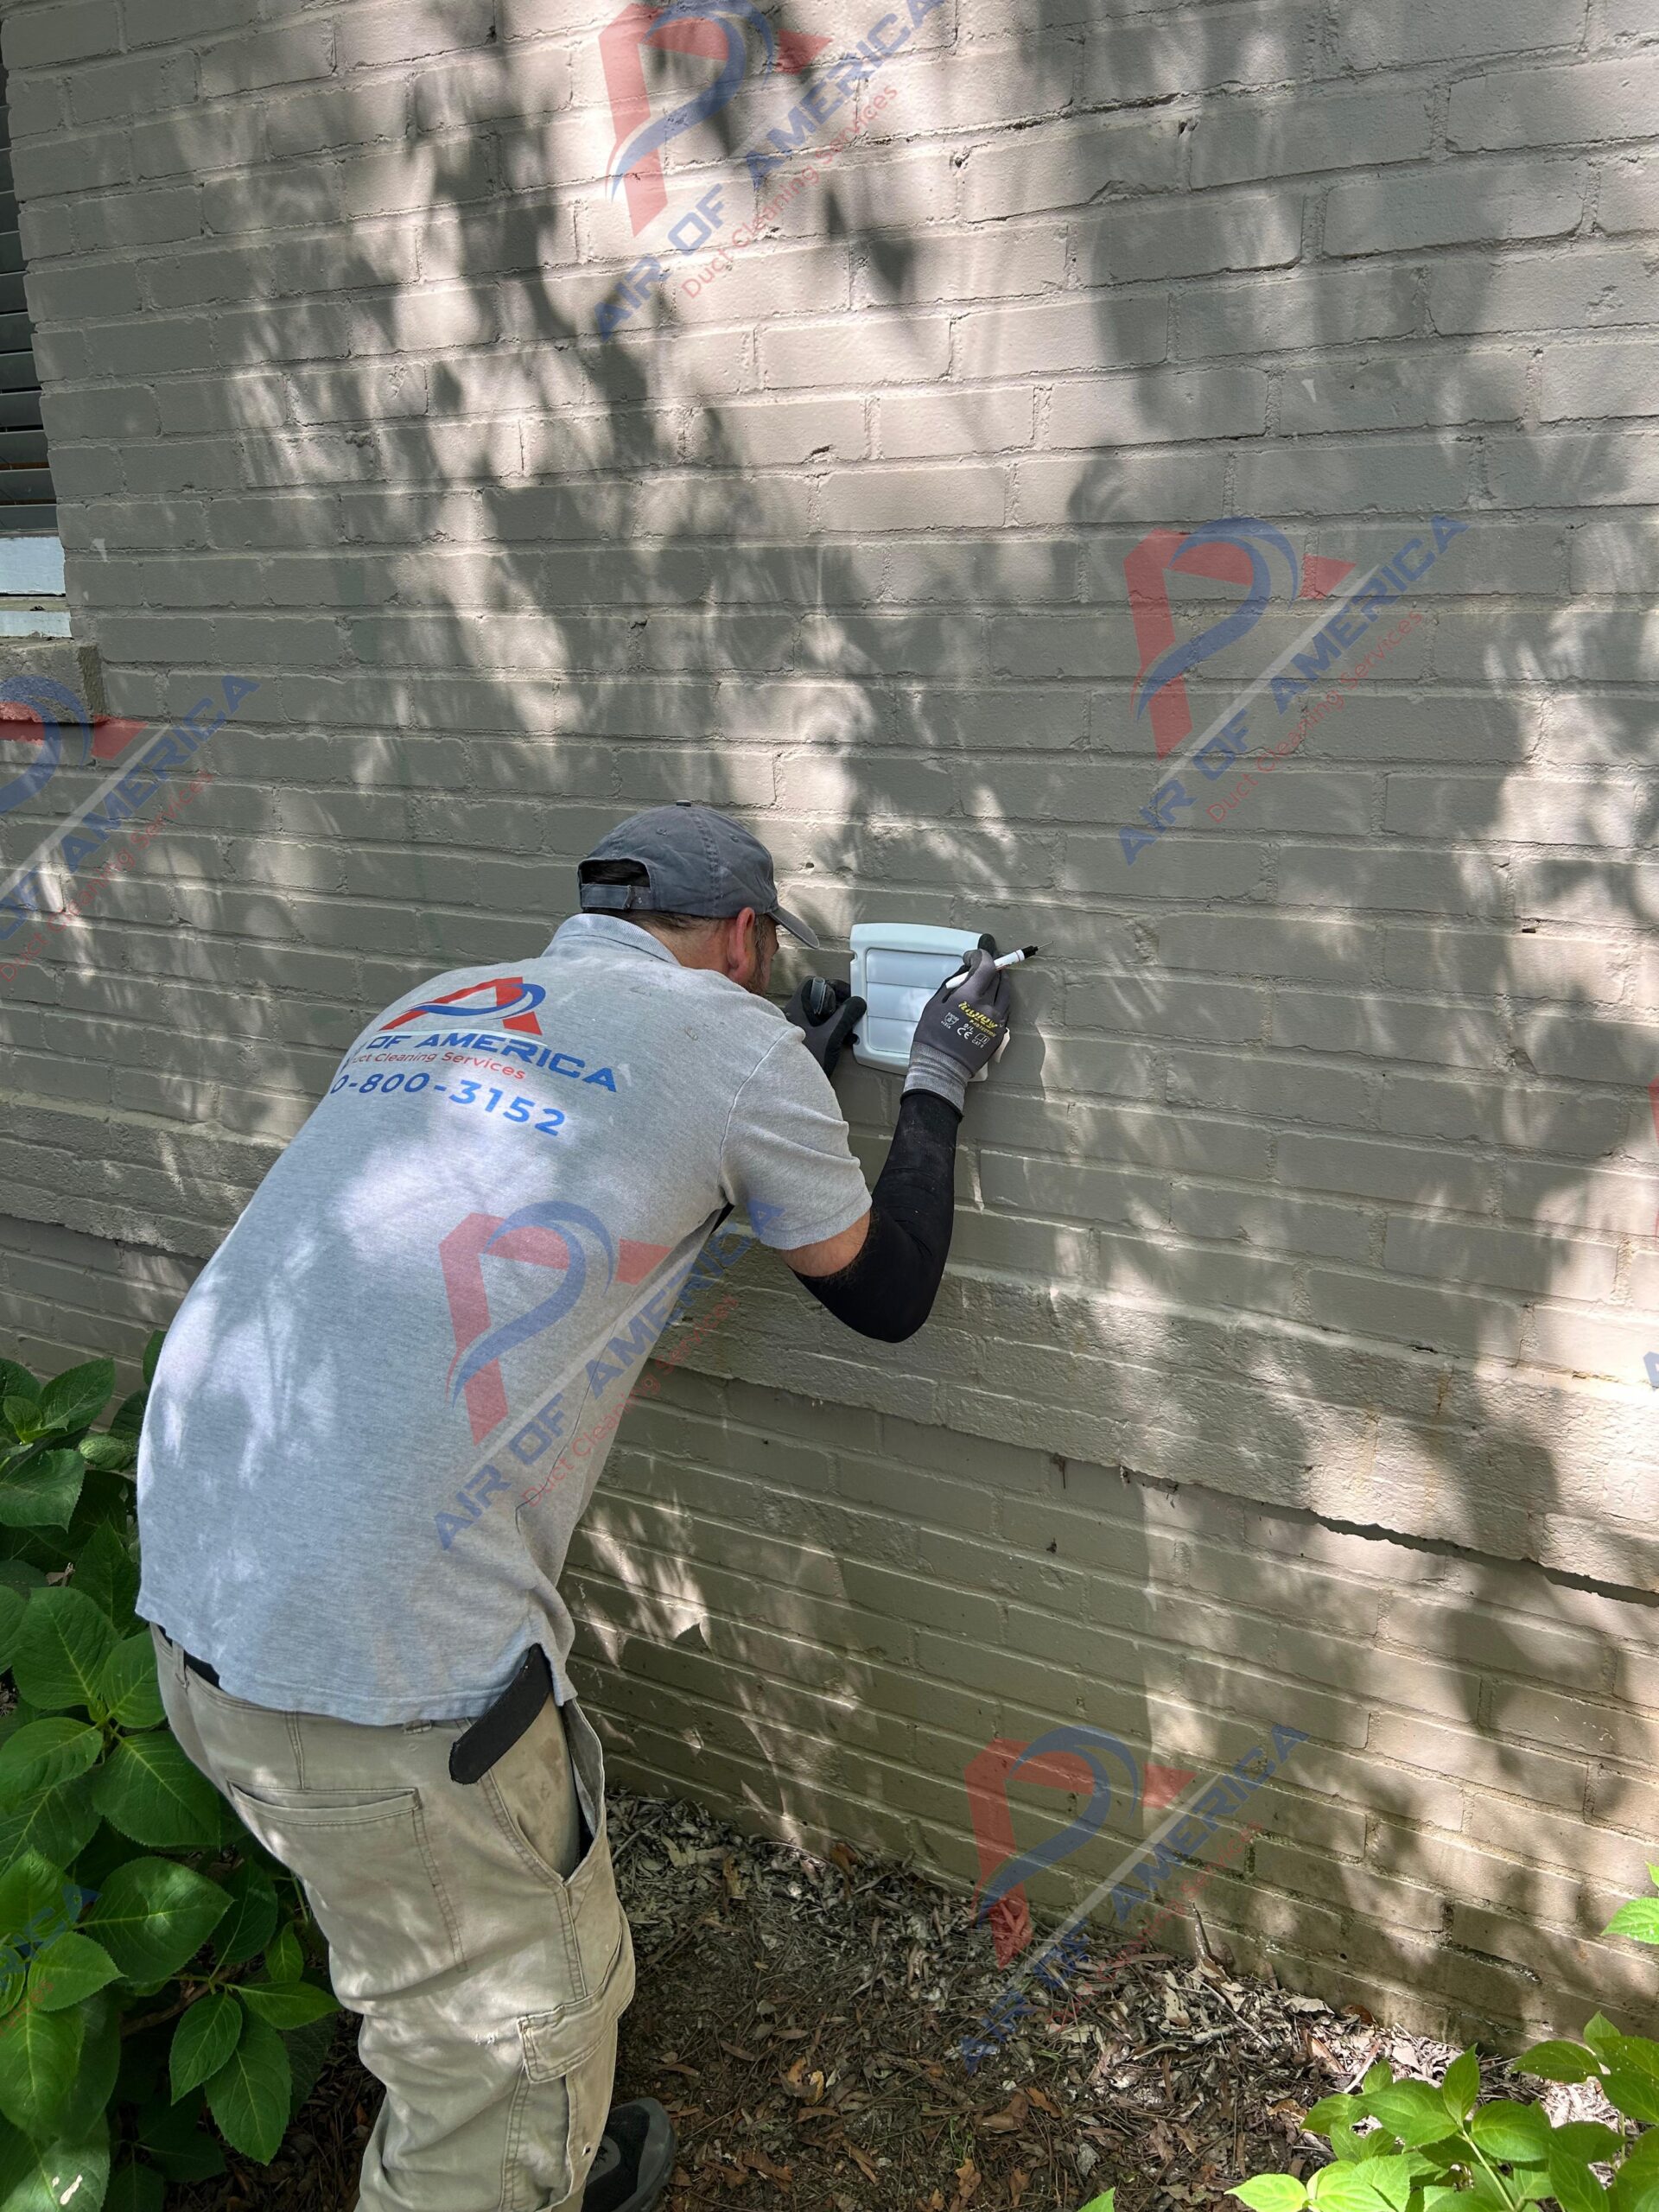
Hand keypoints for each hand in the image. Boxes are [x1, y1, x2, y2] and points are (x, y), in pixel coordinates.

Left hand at [784, 975, 865, 1077]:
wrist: (787, 1091)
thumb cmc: (804, 1063)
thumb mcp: (830, 1037)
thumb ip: (845, 1017)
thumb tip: (858, 1002)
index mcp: (796, 1009)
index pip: (813, 984)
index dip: (833, 987)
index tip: (848, 998)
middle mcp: (791, 1016)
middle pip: (817, 999)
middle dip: (838, 1006)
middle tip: (851, 1016)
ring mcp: (793, 1030)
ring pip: (817, 1015)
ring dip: (835, 1020)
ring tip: (849, 1032)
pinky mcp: (797, 1043)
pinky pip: (814, 1029)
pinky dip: (828, 1031)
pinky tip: (840, 1042)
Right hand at [903, 936, 1010, 1111]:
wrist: (942, 1068)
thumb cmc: (932, 1037)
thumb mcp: (934, 1005)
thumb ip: (951, 985)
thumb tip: (963, 971)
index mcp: (970, 997)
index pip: (986, 966)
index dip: (980, 955)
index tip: (971, 956)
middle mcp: (988, 1007)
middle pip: (998, 977)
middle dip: (989, 967)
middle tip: (979, 965)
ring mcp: (997, 1021)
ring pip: (1006, 993)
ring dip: (999, 981)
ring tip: (989, 979)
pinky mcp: (1000, 1033)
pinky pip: (1005, 1009)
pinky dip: (1000, 999)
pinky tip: (991, 999)